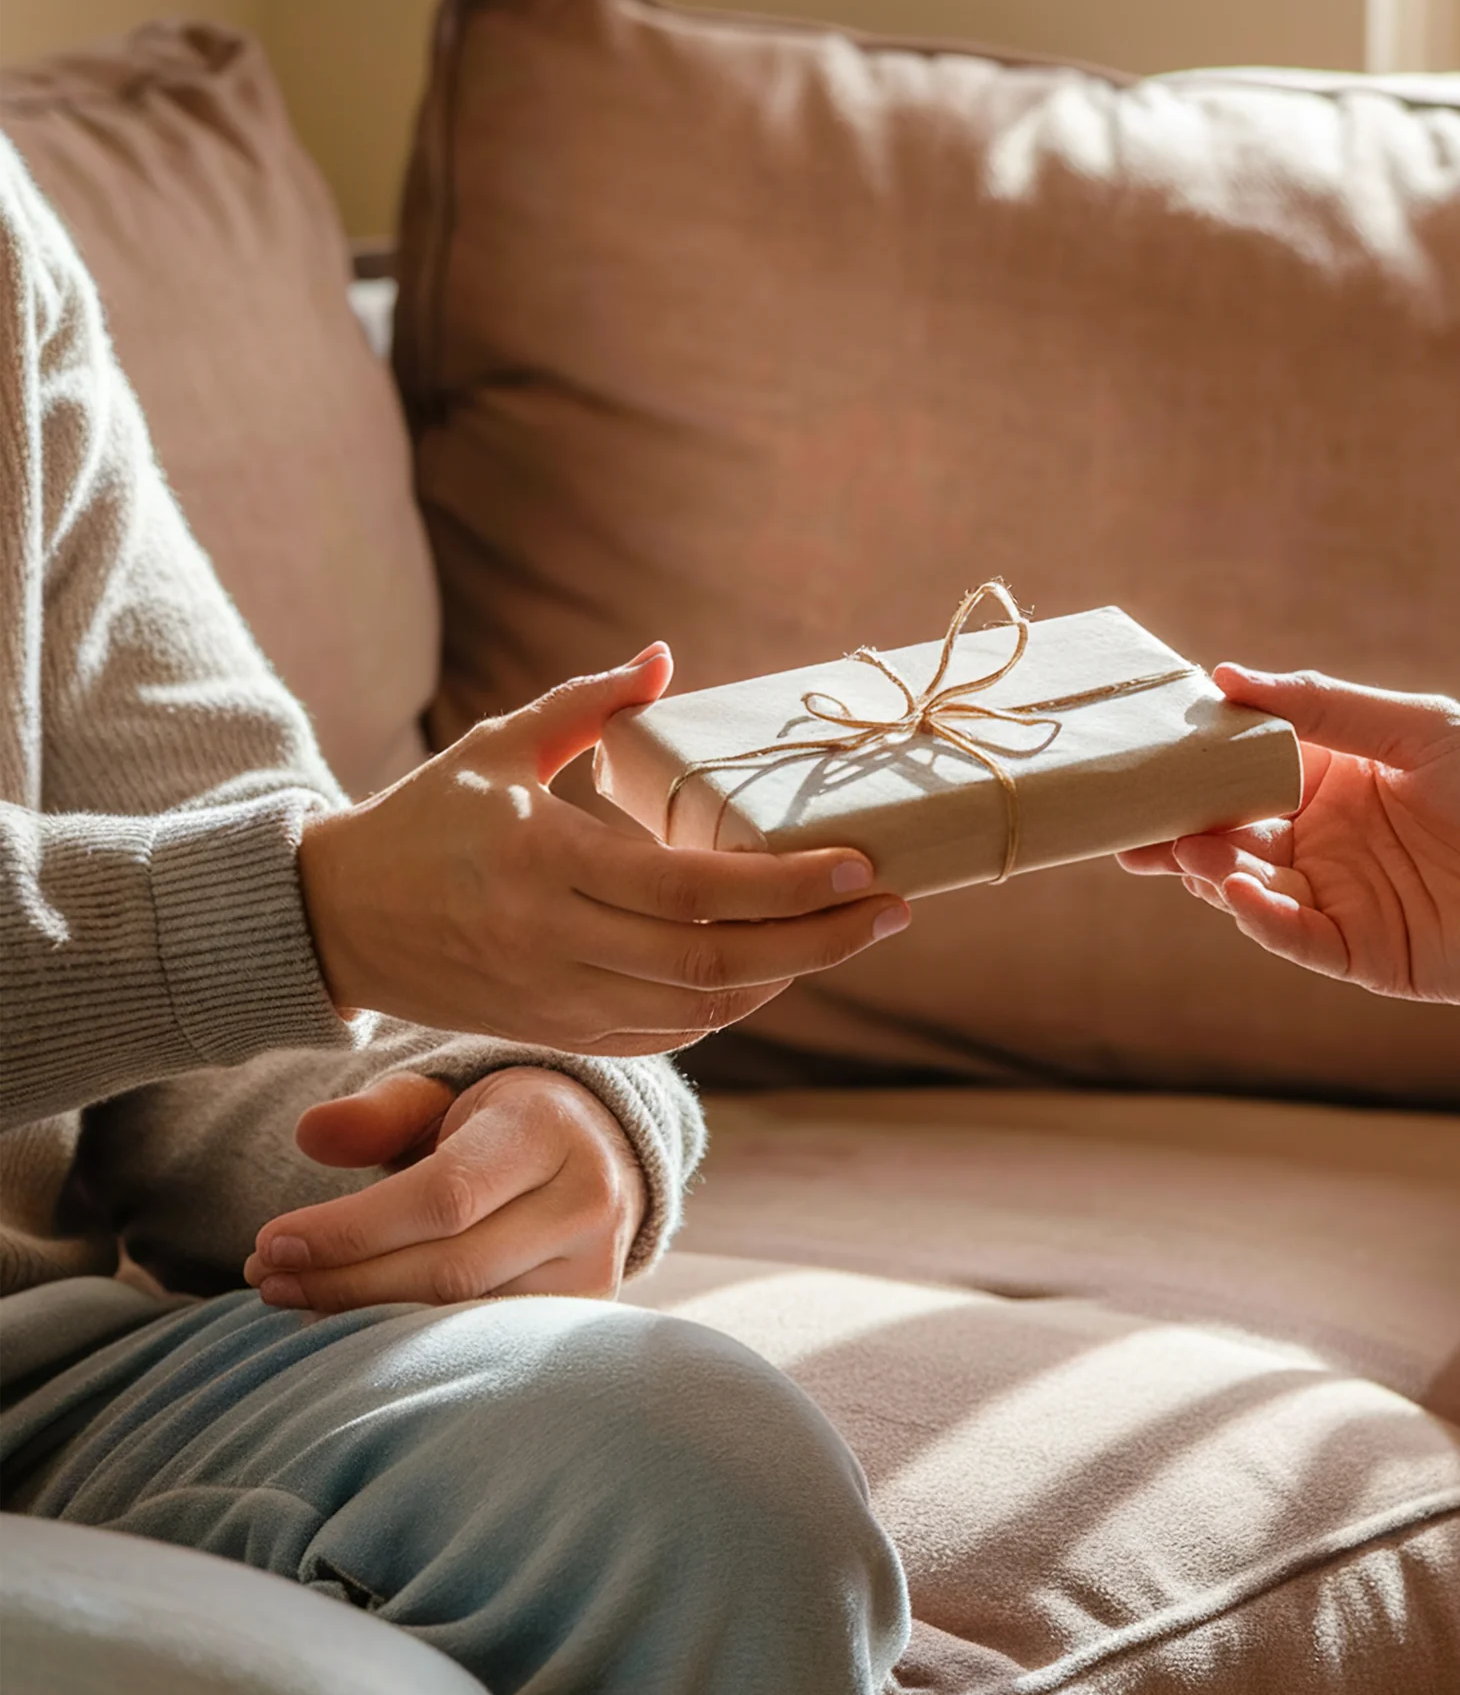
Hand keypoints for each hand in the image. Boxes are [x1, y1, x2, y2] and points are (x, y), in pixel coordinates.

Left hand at [244, 1068, 644, 1309]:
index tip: (271, 1241)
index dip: (351, 1229)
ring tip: (298, 1300)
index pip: (444, 1195)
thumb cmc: (498, 1125)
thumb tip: (310, 1132)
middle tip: (265, 1278)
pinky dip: (414, 1342)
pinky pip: (487, 1343)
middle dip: (345, 1281)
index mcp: (548, 1128)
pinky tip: (359, 1324)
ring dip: (369, 1318)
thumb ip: (381, 1113)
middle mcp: (586, 1199)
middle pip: (451, 1268)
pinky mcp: (588, 1312)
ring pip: (467, 1319)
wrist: (598, 1154)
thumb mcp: (446, 1098)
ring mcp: (596, 1264)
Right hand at [298, 644, 910, 1055]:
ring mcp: (555, 1002)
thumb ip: (586, 703)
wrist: (332, 923)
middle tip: (892, 908)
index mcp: (543, 865)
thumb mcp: (496, 747)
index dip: (786, 886)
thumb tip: (664, 658)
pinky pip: (665, 1036)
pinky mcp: (554, 1034)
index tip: (860, 864)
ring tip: (851, 934)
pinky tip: (776, 972)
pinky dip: (731, 1010)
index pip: (692, 890)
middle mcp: (553, 944)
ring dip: (787, 976)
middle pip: (714, 963)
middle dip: (819, 941)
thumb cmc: (423, 821)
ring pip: (699, 1011)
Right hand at [1120, 666, 1459, 1010]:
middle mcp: (1327, 839)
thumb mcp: (1423, 727)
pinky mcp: (1365, 955)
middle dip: (1179, 825)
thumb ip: (1323, 706)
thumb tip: (1224, 676)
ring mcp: (1342, 899)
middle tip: (1130, 818)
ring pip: (1250, 885)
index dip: (1192, 762)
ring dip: (1211, 869)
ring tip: (1185, 850)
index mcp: (1335, 776)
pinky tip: (1237, 893)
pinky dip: (1261, 919)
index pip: (1243, 767)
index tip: (1140, 748)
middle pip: (1230, 832)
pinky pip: (1296, 938)